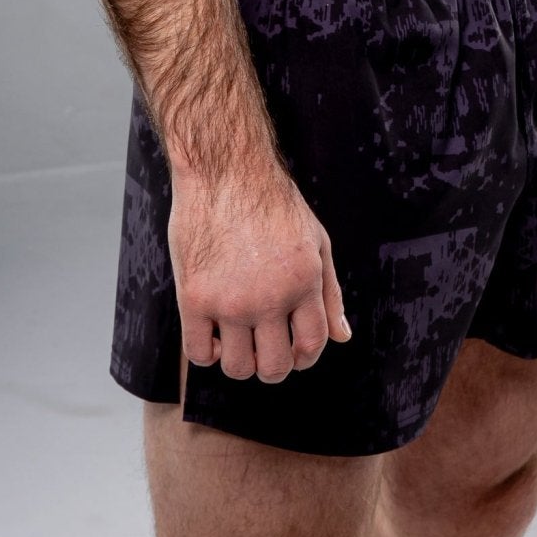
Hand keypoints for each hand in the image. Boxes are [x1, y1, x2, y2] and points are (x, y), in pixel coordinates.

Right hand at [167, 160, 352, 383]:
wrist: (223, 168)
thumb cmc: (272, 202)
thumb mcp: (316, 241)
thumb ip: (330, 292)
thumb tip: (342, 337)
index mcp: (304, 282)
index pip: (312, 346)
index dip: (304, 357)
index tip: (292, 350)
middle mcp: (270, 297)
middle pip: (274, 367)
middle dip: (273, 366)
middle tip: (264, 349)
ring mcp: (230, 301)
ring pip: (238, 367)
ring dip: (241, 362)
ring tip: (238, 338)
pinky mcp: (194, 298)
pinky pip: (200, 354)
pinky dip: (209, 353)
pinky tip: (214, 331)